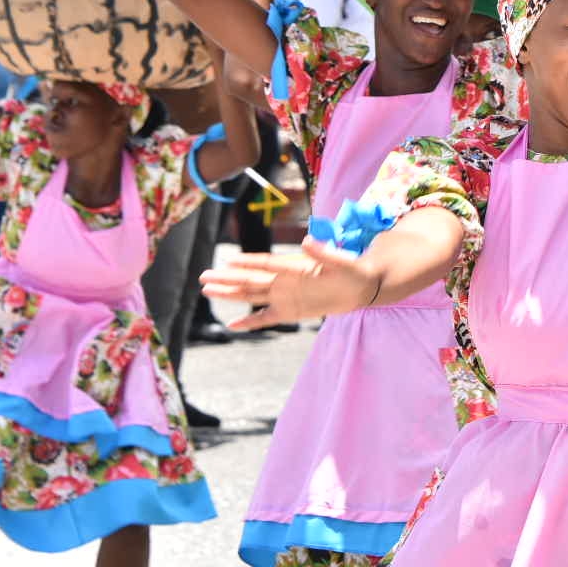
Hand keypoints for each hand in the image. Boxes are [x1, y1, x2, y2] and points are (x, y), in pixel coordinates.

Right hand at [200, 240, 377, 329]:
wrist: (364, 287)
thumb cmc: (355, 270)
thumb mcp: (343, 262)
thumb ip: (324, 254)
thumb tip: (307, 242)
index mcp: (295, 266)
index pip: (266, 263)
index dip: (248, 262)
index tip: (228, 260)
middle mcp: (285, 281)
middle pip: (250, 279)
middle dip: (227, 278)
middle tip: (203, 276)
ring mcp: (285, 297)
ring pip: (252, 296)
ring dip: (231, 294)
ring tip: (207, 291)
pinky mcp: (290, 312)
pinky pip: (265, 318)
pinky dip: (249, 322)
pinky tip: (232, 325)